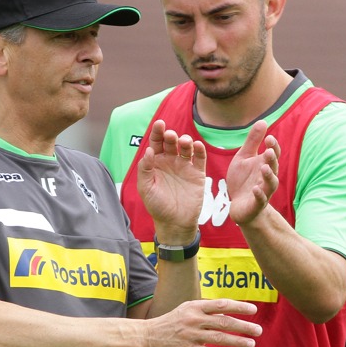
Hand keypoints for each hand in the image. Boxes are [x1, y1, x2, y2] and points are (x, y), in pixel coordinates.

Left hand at [137, 120, 206, 240]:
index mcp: (156, 163)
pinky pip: (200, 158)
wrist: (175, 223)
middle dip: (171, 136)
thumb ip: (145, 169)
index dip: (157, 132)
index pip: (156, 143)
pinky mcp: (197, 174)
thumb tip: (148, 150)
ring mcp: (184, 166)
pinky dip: (200, 150)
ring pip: (186, 147)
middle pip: (171, 142)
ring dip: (185, 141)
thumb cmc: (157, 206)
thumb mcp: (146, 188)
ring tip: (184, 142)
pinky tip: (197, 146)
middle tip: (171, 136)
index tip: (160, 124)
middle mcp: (170, 162)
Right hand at [144, 299, 261, 346]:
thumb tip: (225, 311)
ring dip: (238, 341)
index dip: (238, 307)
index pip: (221, 304)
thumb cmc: (169, 322)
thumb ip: (204, 309)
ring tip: (252, 344)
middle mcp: (194, 319)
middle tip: (259, 330)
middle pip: (224, 321)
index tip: (253, 310)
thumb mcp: (185, 310)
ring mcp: (191, 335)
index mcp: (194, 307)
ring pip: (219, 338)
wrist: (146, 337)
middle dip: (243, 326)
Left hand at [225, 120, 279, 225]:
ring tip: (264, 168)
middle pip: (274, 167)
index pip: (273, 154)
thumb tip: (263, 120)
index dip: (273, 146)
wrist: (240, 206)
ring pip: (271, 184)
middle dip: (272, 160)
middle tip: (269, 151)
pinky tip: (255, 188)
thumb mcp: (244, 157)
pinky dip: (259, 194)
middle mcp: (267, 178)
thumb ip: (253, 141)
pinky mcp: (256, 204)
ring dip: (269, 176)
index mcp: (264, 164)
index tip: (269, 138)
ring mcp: (263, 191)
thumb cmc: (243, 180)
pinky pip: (260, 199)